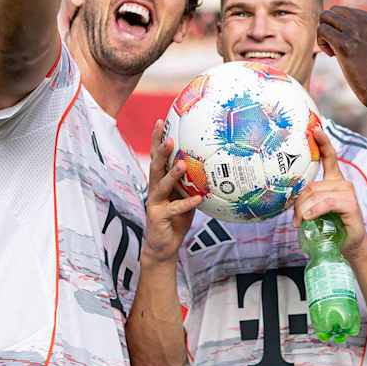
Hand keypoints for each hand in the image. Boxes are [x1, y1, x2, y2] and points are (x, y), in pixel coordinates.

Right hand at [142, 120, 202, 263]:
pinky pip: (175, 208)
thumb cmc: (176, 218)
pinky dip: (187, 203)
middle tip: (170, 137)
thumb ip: (192, 182)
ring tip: (182, 164)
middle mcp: (154, 189)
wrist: (163, 244)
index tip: (161, 120)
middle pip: (155, 166)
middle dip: (161, 151)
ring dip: (172, 174)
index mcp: (160, 181)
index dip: (157, 139)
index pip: (157, 156)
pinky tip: (198, 198)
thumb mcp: (185, 196)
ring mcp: (154, 203)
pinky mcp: (158, 217)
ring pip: (162, 185)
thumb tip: (212, 164)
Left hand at [293, 126, 366, 258]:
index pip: (329, 157)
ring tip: (300, 224)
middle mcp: (342, 183)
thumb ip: (306, 200)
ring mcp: (348, 193)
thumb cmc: (331, 227)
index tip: (315, 129)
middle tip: (295, 219)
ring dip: (304, 211)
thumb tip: (287, 198)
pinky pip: (326, 202)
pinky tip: (309, 219)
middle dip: (299, 203)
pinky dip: (315, 211)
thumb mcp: (315, 211)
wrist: (349, 246)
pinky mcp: (351, 204)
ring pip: (316, 194)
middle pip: (311, 185)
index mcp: (334, 181)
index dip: (322, 142)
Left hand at [318, 6, 366, 109]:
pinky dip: (321, 42)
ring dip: (324, 33)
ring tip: (333, 49)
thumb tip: (336, 24)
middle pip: (335, 10)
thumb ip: (365, 31)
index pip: (348, 12)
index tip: (349, 45)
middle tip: (336, 45)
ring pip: (325, 17)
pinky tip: (332, 55)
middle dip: (331, 27)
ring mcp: (357, 32)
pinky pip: (322, 30)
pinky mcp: (346, 44)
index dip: (342, 28)